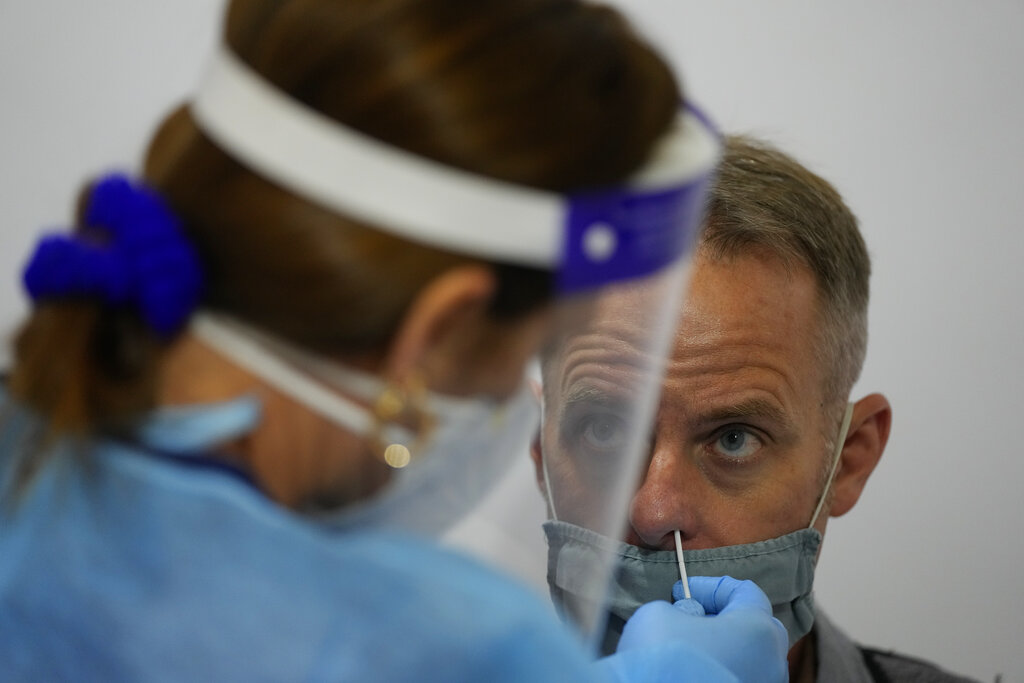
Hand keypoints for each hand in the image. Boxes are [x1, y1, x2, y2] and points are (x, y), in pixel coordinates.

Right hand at [616, 575, 787, 682]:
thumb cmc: (668, 659)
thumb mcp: (658, 615)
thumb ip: (676, 609)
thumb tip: (681, 621)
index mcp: (758, 628)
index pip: (745, 592)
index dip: (709, 587)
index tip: (681, 592)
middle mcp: (773, 661)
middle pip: (751, 627)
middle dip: (718, 619)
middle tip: (687, 619)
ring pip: (748, 659)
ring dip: (719, 648)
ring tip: (687, 650)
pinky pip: (739, 677)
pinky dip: (718, 671)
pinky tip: (691, 674)